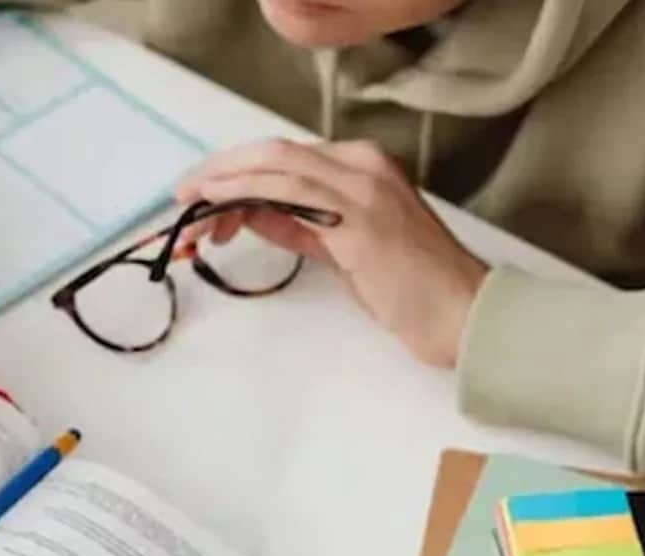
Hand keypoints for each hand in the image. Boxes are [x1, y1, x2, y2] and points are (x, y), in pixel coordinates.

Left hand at [176, 139, 488, 366]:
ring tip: (188, 205)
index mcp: (364, 166)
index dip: (236, 171)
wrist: (462, 314)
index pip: (285, 157)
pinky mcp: (357, 219)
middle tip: (182, 195)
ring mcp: (362, 187)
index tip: (203, 194)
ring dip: (223, 183)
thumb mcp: (344, 248)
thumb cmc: (410, 289)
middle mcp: (363, 165)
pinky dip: (245, 193)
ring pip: (275, 165)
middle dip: (220, 171)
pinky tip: (217, 206)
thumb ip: (301, 224)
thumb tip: (253, 213)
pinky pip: (289, 193)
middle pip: (272, 152)